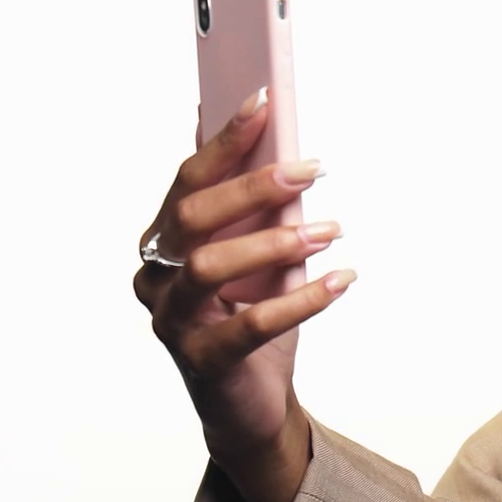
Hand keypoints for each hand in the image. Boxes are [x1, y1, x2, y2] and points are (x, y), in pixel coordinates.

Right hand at [132, 88, 354, 501]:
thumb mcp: (253, 248)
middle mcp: (158, 276)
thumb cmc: (251, 314)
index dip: (226, 137)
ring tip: (332, 230)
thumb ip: (246, 197)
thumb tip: (250, 121)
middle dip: (254, 185)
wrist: (251, 404)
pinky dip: (300, 300)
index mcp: (166, 240)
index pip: (189, 178)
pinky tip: (342, 280)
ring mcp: (173, 321)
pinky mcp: (203, 362)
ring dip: (277, 241)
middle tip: (313, 168)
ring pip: (210, 268)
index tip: (266, 97)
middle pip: (194, 216)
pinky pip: (248, 326)